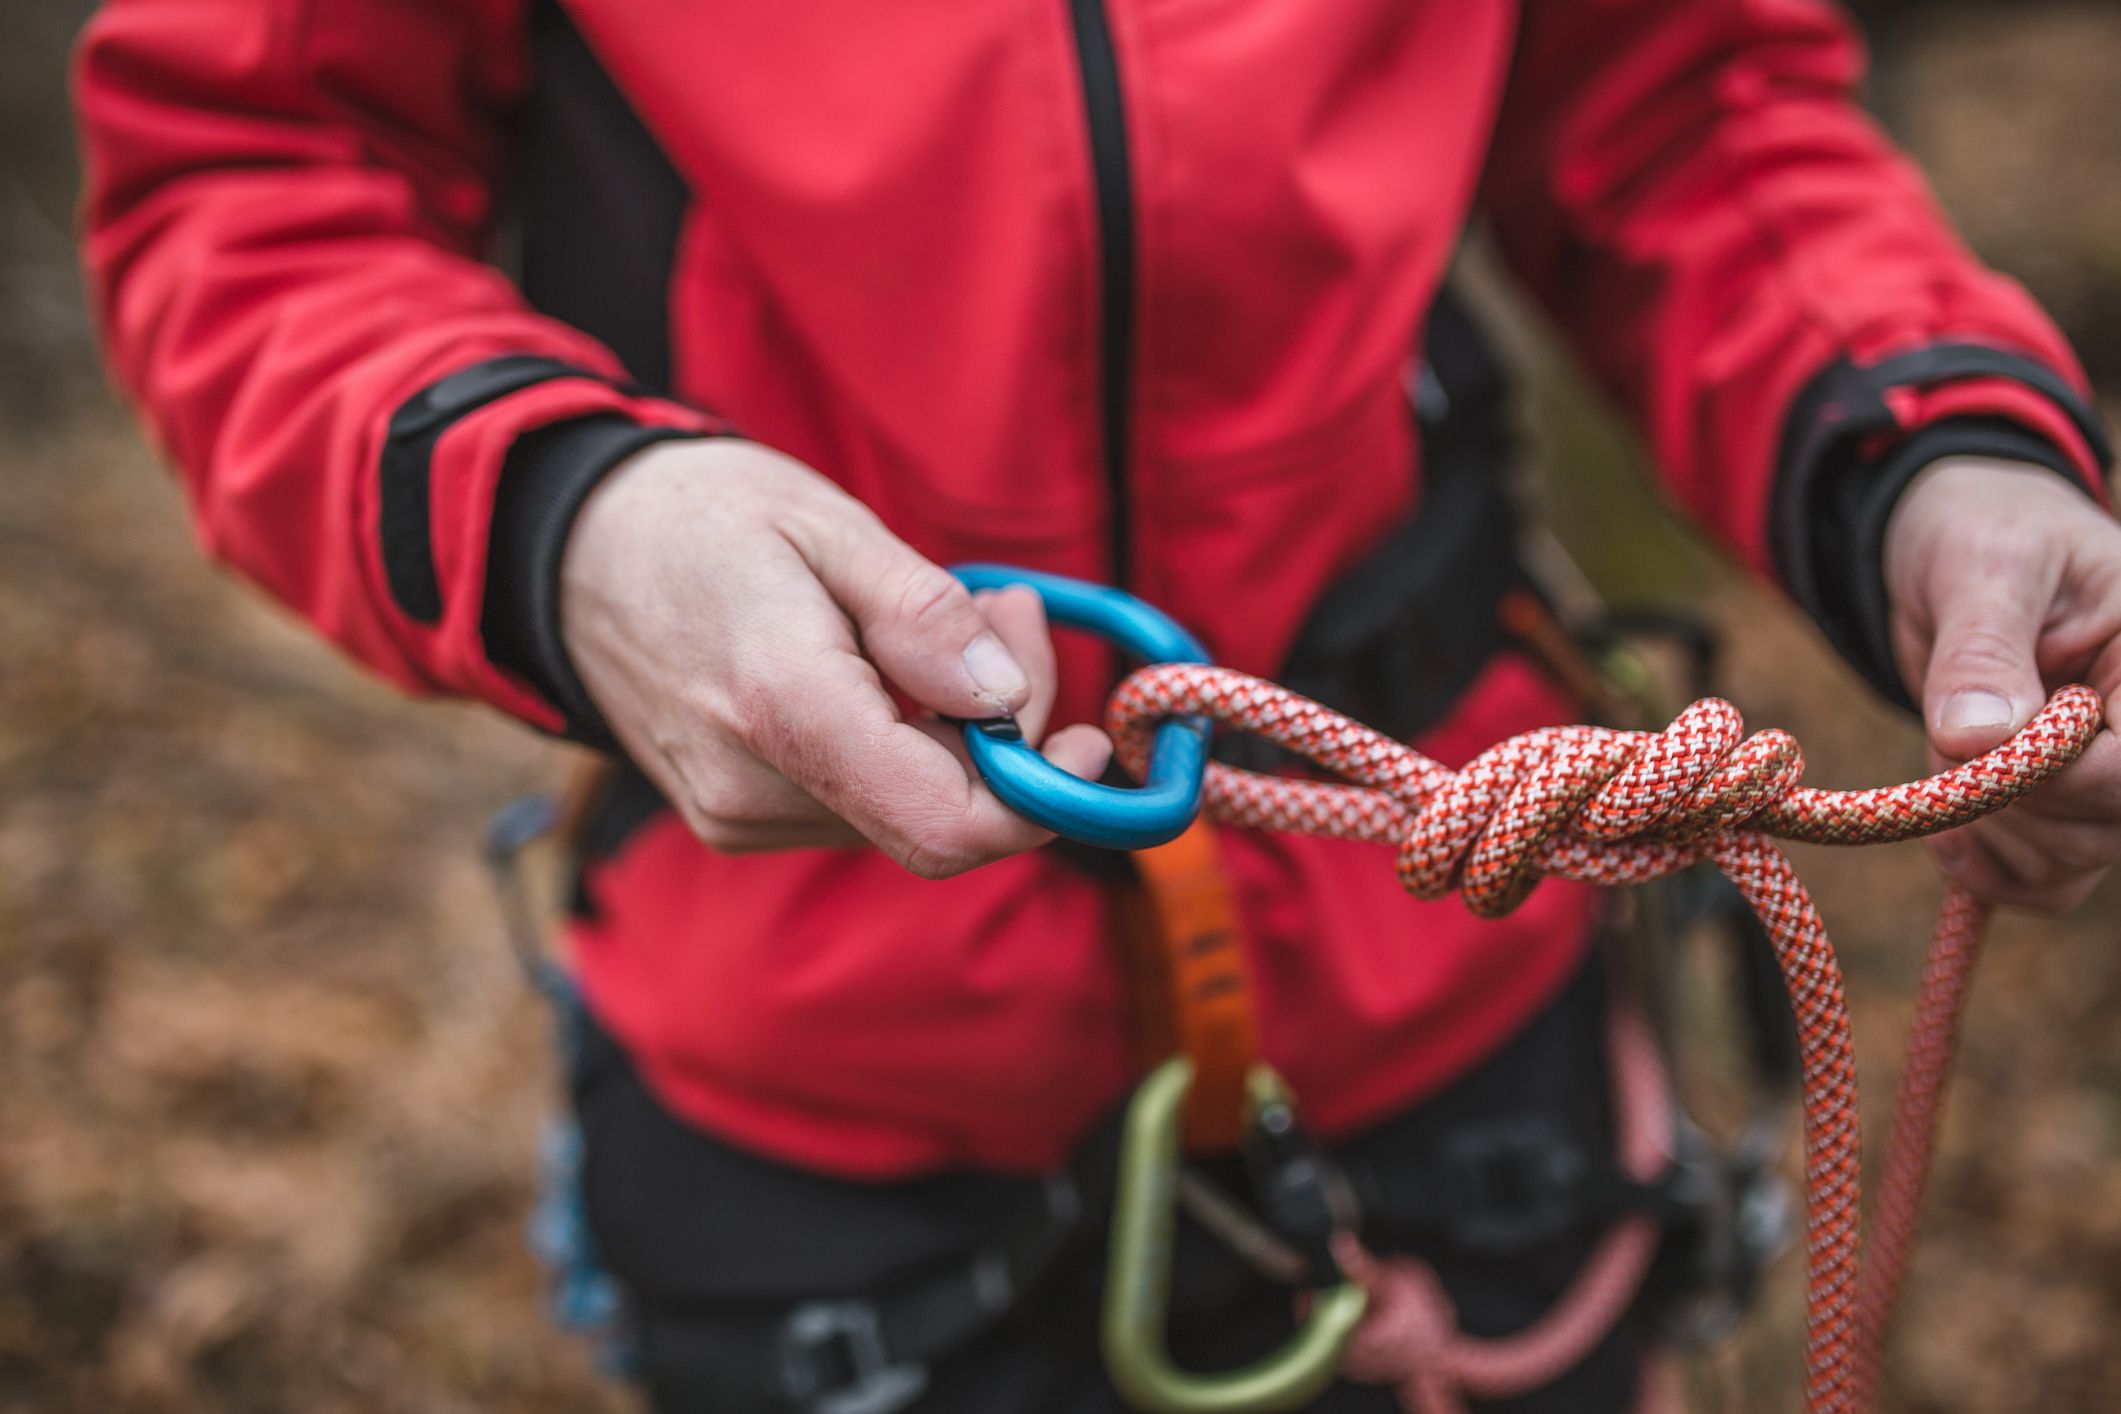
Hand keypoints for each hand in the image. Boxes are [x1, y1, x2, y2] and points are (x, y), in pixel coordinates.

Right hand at [559, 439, 1110, 877]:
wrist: (565, 553)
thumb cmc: (697, 518)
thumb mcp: (827, 525)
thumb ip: (921, 613)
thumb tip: (1008, 696)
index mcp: (783, 709)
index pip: (947, 824)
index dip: (1042, 798)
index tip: (1085, 734)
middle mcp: (754, 790)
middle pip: (942, 816)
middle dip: (1008, 729)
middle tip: (1007, 606)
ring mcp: (739, 816)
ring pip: (907, 811)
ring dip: (959, 729)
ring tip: (940, 614)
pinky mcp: (736, 819)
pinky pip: (863, 803)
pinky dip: (906, 743)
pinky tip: (888, 662)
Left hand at [1883, 456, 2120, 909]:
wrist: (1952, 546)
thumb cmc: (1984, 531)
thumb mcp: (1984, 568)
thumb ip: (1983, 651)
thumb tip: (1977, 738)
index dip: (2063, 775)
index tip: (1981, 744)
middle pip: (2105, 824)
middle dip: (2011, 798)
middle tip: (1952, 731)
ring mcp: (2109, 773)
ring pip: (2073, 858)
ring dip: (1987, 826)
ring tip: (1945, 750)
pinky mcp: (2064, 805)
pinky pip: (2049, 879)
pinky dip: (1990, 869)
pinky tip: (1946, 833)